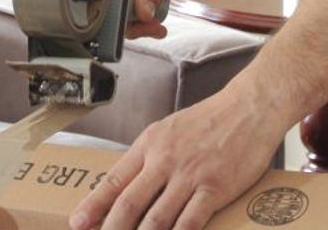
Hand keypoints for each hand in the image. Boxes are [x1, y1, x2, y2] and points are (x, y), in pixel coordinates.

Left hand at [68, 86, 284, 229]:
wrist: (250, 108)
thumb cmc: (211, 119)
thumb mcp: (170, 130)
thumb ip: (150, 156)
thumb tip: (129, 183)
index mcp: (150, 144)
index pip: (113, 180)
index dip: (93, 205)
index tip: (77, 223)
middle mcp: (165, 160)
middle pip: (129, 203)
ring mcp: (190, 175)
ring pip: (156, 219)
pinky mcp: (215, 188)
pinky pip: (190, 221)